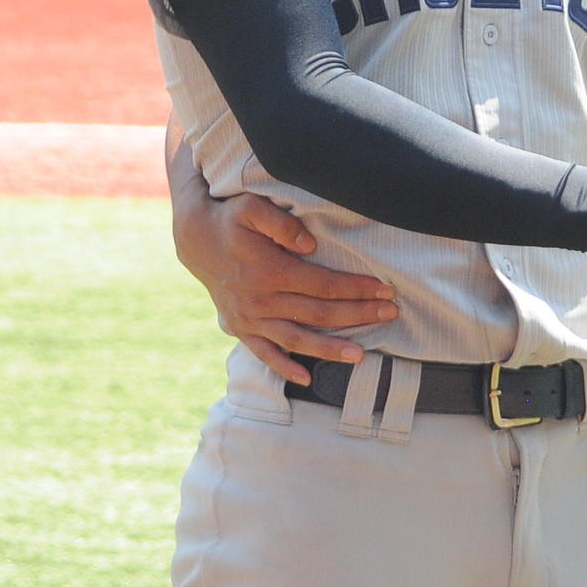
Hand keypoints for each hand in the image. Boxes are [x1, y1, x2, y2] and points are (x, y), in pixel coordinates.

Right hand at [174, 192, 398, 382]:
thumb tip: (311, 245)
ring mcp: (250, 318)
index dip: (357, 288)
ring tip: (360, 356)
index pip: (324, 285)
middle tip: (391, 314)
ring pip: (296, 339)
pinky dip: (283, 368)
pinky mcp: (240, 328)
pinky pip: (264, 353)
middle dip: (357, 314)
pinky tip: (305, 378)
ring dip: (329, 349)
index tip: (385, 290)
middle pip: (318, 313)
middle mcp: (261, 300)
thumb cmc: (231, 219)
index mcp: (270, 271)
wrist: (196, 239)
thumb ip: (282, 224)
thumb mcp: (252, 207)